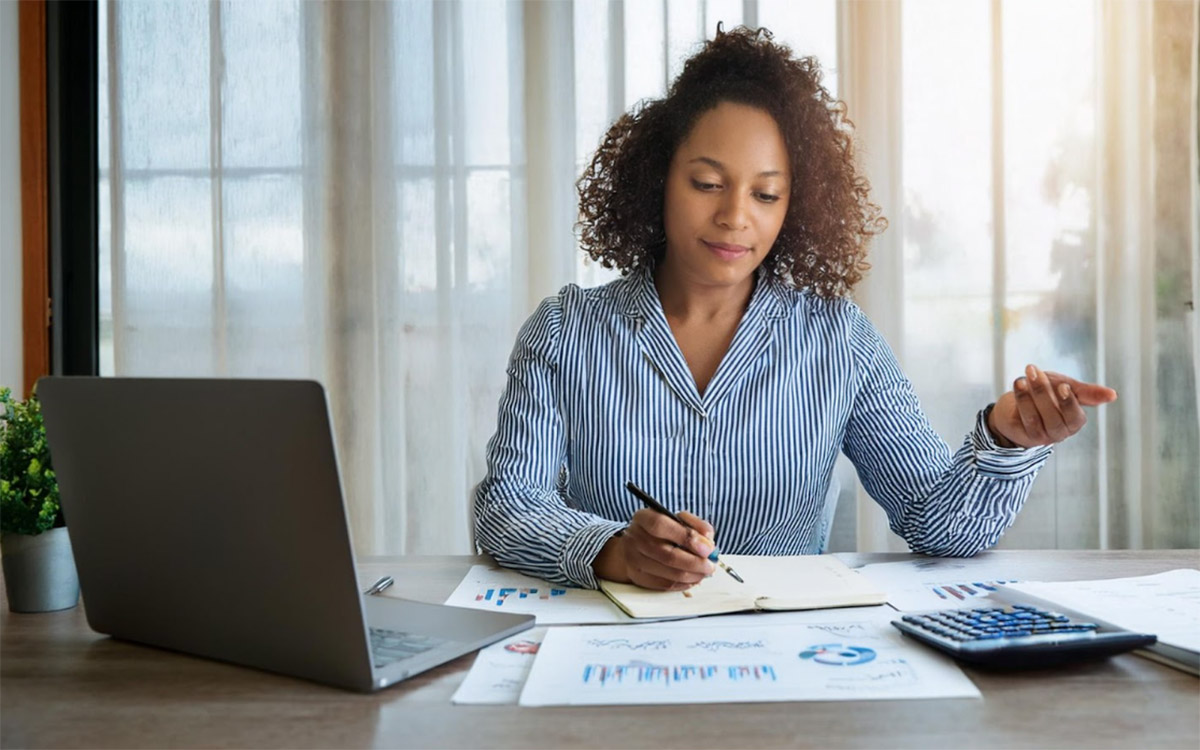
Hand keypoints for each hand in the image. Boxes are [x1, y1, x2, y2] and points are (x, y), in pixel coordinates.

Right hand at [592, 509, 716, 590]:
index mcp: (643, 518)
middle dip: (696, 563)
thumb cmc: (659, 531)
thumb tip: (708, 540)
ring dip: (693, 575)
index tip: (707, 547)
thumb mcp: (675, 519)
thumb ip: (694, 525)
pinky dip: (685, 584)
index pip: (661, 525)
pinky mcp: (639, 577)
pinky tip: (693, 578)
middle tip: (710, 565)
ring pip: (670, 574)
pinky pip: (666, 585)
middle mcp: (635, 539)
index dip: (687, 537)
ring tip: (704, 572)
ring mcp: (634, 560)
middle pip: (668, 555)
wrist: (632, 546)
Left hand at [987, 364, 1117, 447]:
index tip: (1062, 385)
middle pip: (1054, 417)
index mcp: (1075, 420)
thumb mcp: (1068, 387)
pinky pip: (1024, 420)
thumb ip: (1087, 392)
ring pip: (1037, 418)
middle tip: (1035, 372)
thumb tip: (1113, 395)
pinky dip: (1021, 400)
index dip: (1069, 402)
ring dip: (1029, 396)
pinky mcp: (1026, 436)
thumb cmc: (1047, 393)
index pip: (1075, 416)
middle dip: (1043, 392)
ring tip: (1024, 377)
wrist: (1018, 402)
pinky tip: (1019, 384)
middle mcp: (1061, 431)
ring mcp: (1043, 436)